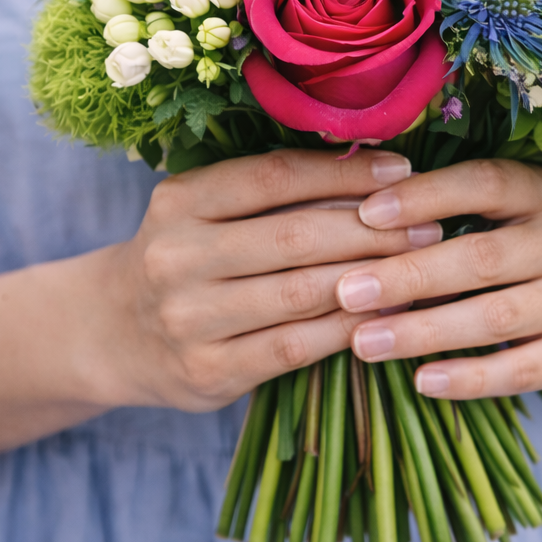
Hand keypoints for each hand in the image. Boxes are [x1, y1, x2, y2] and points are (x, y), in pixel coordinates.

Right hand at [101, 149, 442, 412]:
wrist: (111, 332)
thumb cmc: (182, 257)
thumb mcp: (203, 211)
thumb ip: (269, 194)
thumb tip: (372, 172)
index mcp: (179, 201)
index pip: (273, 176)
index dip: (342, 172)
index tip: (401, 169)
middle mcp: (175, 256)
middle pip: (295, 236)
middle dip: (373, 228)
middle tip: (431, 223)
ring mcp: (188, 319)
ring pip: (301, 292)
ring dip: (373, 279)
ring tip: (422, 266)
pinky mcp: (207, 372)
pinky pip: (295, 346)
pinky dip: (348, 329)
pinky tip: (387, 315)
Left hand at [334, 160, 541, 399]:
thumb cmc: (522, 251)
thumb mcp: (502, 216)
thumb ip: (444, 210)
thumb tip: (353, 214)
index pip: (485, 183)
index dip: (426, 196)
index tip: (365, 213)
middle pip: (483, 256)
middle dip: (409, 274)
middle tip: (347, 291)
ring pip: (496, 317)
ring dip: (424, 331)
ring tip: (364, 342)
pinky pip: (520, 370)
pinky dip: (469, 377)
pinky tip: (422, 381)